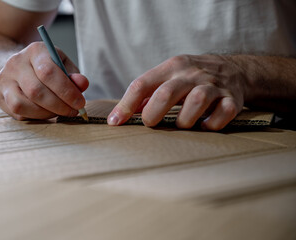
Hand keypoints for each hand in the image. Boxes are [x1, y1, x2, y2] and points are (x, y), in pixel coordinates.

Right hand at [0, 42, 88, 119]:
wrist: (20, 66)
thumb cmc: (47, 67)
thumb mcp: (63, 65)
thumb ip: (74, 75)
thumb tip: (82, 84)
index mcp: (35, 51)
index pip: (48, 72)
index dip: (66, 91)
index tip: (80, 103)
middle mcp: (15, 63)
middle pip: (36, 91)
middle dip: (58, 105)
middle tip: (73, 111)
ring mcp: (3, 79)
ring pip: (22, 104)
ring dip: (46, 113)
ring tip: (59, 112)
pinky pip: (17, 112)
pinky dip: (35, 116)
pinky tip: (45, 112)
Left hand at [108, 55, 248, 129]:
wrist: (234, 69)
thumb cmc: (192, 77)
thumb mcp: (169, 75)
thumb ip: (147, 92)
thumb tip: (122, 114)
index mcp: (172, 67)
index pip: (142, 84)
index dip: (125, 105)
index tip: (115, 123)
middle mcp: (191, 74)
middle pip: (166, 93)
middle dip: (153, 114)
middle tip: (150, 124)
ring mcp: (213, 86)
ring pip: (196, 103)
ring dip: (184, 121)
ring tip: (181, 125)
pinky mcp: (232, 99)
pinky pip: (223, 114)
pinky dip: (212, 124)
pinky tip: (205, 126)